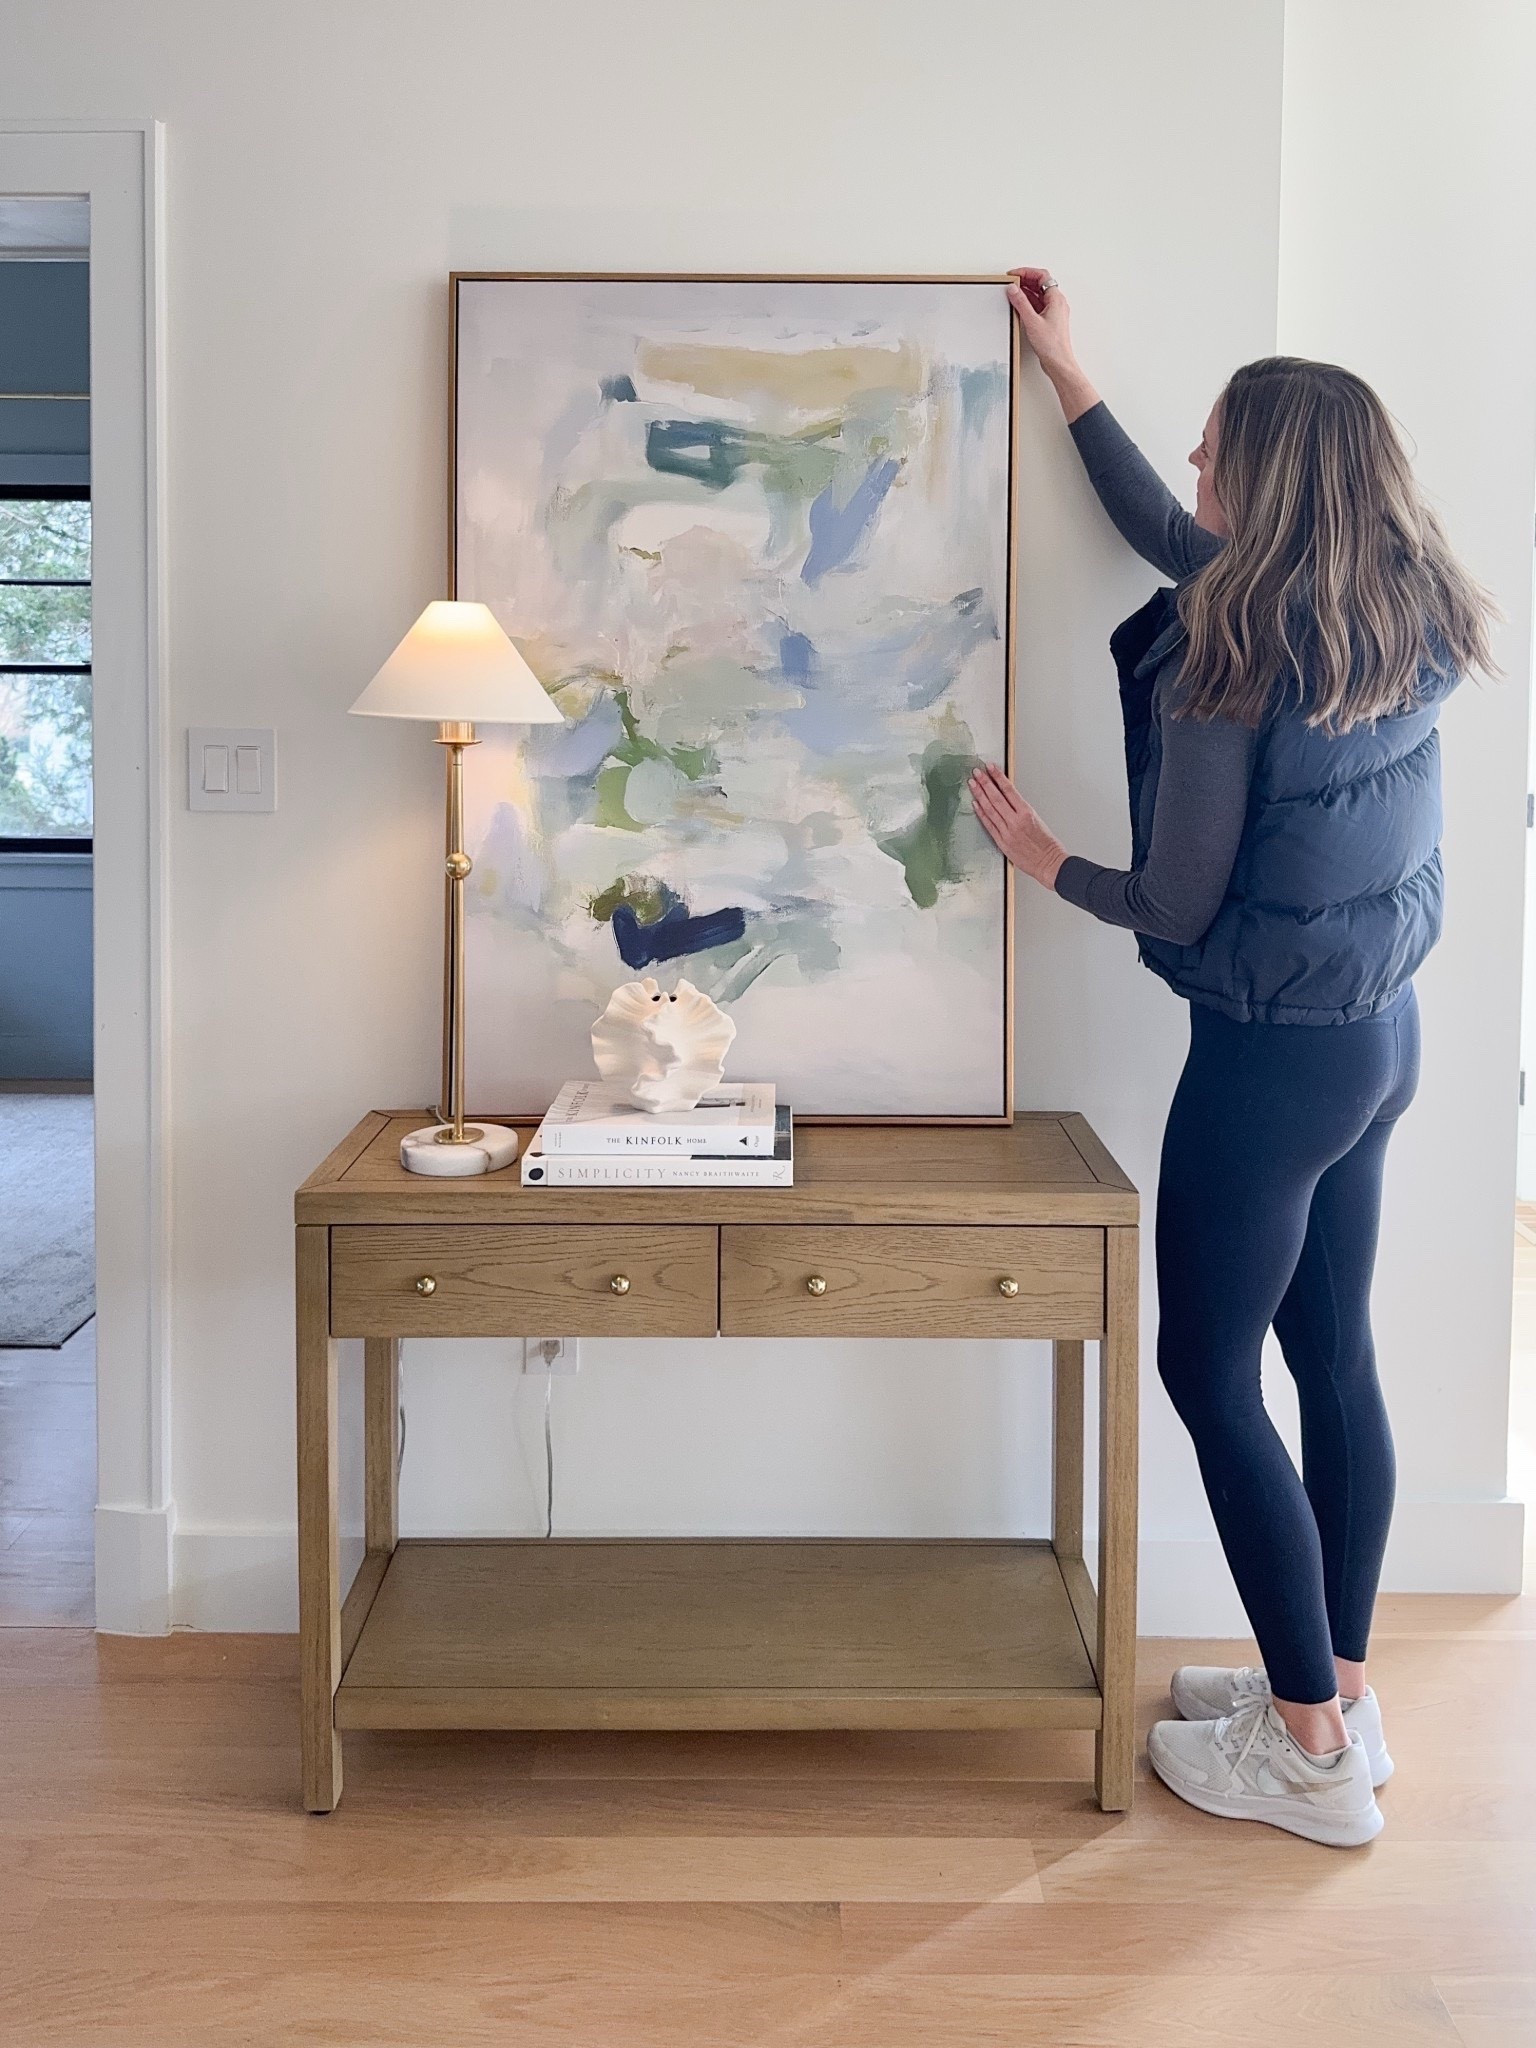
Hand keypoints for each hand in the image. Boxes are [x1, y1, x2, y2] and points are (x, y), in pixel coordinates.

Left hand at [968, 762, 1067, 888]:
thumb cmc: (1047, 843)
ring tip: (972, 784)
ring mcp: (1007, 832)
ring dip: (980, 795)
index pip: (1009, 790)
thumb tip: (1008, 797)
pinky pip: (989, 825)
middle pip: (996, 797)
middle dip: (985, 783)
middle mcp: (1015, 821)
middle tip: (976, 772)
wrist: (1049, 863)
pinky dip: (981, 813)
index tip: (990, 767)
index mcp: (1027, 813)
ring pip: (990, 809)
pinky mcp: (1001, 842)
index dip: (998, 777)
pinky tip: (975, 804)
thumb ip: (1022, 809)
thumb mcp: (1037, 819)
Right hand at [1005, 267, 1099, 422]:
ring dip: (1026, 292)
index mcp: (1056, 299)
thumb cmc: (1052, 346)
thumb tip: (1013, 289)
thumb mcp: (1032, 321)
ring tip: (1013, 293)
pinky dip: (1028, 303)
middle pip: (1041, 284)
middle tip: (1012, 282)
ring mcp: (1054, 312)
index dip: (1027, 272)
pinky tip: (1019, 306)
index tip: (1014, 275)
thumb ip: (1021, 303)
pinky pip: (1038, 306)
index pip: (1042, 276)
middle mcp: (1057, 303)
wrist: (1059, 363)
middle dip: (1025, 280)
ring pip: (1039, 295)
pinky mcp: (1049, 321)